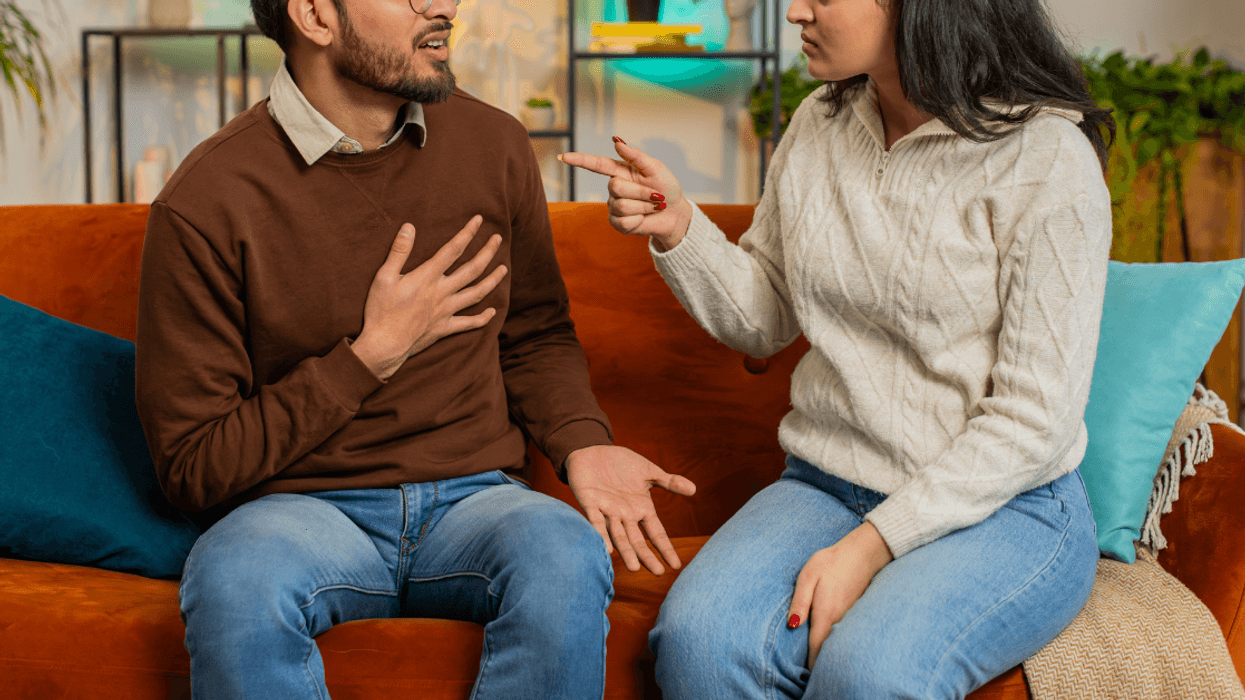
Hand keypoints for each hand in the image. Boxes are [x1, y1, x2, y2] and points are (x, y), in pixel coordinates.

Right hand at [352, 217, 508, 379]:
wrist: (383, 345)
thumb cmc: (380, 310)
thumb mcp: (384, 277)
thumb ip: (399, 251)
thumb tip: (409, 226)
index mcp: (427, 277)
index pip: (453, 249)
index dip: (468, 233)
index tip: (479, 219)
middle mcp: (442, 292)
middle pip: (472, 269)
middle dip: (487, 252)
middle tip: (498, 239)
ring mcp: (446, 311)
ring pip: (477, 294)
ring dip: (493, 280)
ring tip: (504, 269)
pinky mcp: (445, 328)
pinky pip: (469, 323)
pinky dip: (483, 318)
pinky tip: (493, 312)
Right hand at [559, 138, 693, 251]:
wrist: (675, 214)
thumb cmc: (666, 188)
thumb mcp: (655, 168)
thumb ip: (636, 155)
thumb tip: (616, 140)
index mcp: (621, 171)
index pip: (596, 164)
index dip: (580, 160)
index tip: (564, 157)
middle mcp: (614, 188)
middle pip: (615, 186)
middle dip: (640, 192)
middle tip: (656, 196)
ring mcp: (614, 206)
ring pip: (621, 205)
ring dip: (643, 206)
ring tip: (654, 206)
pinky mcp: (617, 223)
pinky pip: (623, 221)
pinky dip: (640, 219)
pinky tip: (645, 218)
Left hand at [565, 445, 696, 575]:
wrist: (593, 451)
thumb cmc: (621, 463)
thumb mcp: (649, 472)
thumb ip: (669, 482)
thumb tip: (693, 489)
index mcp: (641, 508)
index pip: (656, 532)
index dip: (665, 548)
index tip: (675, 565)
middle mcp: (625, 515)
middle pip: (637, 540)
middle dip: (647, 556)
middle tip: (657, 573)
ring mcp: (607, 510)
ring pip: (618, 535)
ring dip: (626, 551)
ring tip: (634, 568)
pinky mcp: (590, 503)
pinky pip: (595, 521)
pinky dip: (601, 534)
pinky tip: (607, 548)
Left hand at [787, 522, 893, 668]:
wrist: (863, 551)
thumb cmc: (831, 562)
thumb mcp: (808, 576)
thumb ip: (800, 602)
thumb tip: (793, 626)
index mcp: (826, 614)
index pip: (817, 648)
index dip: (810, 665)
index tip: (803, 676)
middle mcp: (840, 620)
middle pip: (829, 649)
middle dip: (819, 662)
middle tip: (806, 670)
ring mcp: (850, 616)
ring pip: (838, 642)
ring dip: (828, 651)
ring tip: (816, 658)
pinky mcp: (855, 611)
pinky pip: (845, 632)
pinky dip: (837, 640)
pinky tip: (829, 638)